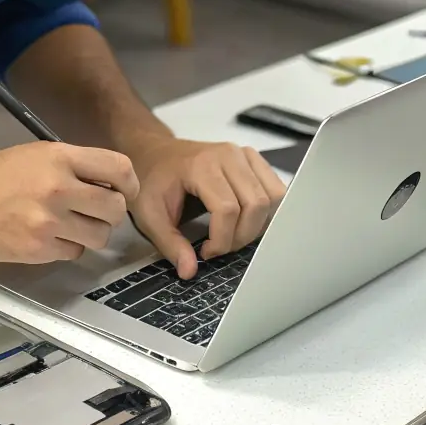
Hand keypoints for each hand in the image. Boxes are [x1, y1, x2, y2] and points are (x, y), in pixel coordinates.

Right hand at [0, 141, 137, 263]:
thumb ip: (75, 166)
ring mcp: (49, 222)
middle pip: (116, 208)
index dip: (129, 183)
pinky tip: (49, 235)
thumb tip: (112, 184)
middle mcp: (59, 188)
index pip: (120, 169)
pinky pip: (75, 252)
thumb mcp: (38, 154)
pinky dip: (67, 246)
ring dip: (91, 231)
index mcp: (60, 158)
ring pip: (100, 235)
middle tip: (96, 210)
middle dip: (111, 211)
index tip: (124, 190)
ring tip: (72, 224)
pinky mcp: (40, 249)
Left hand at [129, 139, 284, 278]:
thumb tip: (189, 271)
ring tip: (232, 234)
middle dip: (241, 236)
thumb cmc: (152, 181)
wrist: (155, 153)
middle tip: (220, 246)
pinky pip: (275, 189)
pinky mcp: (253, 160)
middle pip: (255, 205)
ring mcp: (243, 155)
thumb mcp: (150, 215)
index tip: (205, 252)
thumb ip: (170, 244)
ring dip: (257, 226)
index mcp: (201, 165)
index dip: (221, 239)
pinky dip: (267, 212)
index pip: (228, 209)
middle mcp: (228, 155)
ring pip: (271, 198)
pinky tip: (245, 221)